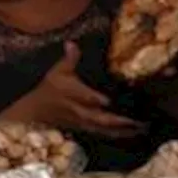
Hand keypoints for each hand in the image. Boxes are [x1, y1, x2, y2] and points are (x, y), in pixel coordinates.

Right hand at [15, 41, 144, 137]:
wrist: (37, 111)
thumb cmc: (50, 88)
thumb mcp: (57, 71)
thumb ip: (69, 59)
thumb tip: (71, 43)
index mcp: (70, 92)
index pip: (82, 96)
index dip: (93, 99)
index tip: (106, 101)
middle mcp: (77, 108)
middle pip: (96, 116)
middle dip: (115, 120)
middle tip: (135, 120)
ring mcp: (81, 120)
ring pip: (101, 127)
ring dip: (120, 129)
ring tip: (140, 128)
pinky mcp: (85, 127)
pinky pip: (102, 132)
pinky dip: (116, 133)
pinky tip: (132, 133)